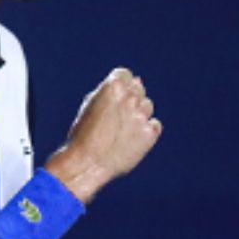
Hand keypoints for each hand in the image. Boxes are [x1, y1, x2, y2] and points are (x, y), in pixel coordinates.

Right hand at [45, 68, 161, 202]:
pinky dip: (146, 131)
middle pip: (138, 89)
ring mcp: (141, 116)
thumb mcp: (90, 104)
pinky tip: (131, 139)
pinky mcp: (150, 133)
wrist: (87, 163)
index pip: (126, 74)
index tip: (114, 99)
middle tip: (116, 118)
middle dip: (130, 99)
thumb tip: (130, 81)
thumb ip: (109, 91)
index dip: (120, 86)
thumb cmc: (84, 135)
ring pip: (148, 106)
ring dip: (138, 114)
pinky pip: (154, 125)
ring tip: (121, 130)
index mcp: (113, 86)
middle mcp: (130, 98)